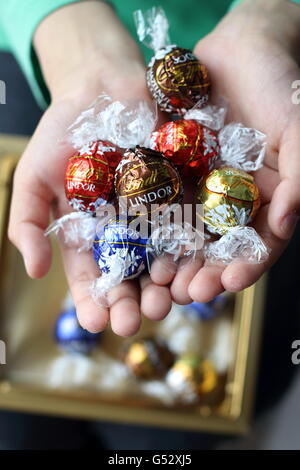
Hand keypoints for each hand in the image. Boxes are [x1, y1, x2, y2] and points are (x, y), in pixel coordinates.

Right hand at [8, 1, 171, 335]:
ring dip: (163, 284)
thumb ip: (29, 224)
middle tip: (133, 323)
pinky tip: (191, 269)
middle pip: (129, 275)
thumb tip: (34, 272)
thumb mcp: (33, 177)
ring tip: (163, 304)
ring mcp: (154, 215)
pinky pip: (189, 225)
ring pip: (162, 258)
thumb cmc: (61, 132)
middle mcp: (124, 232)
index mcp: (89, 234)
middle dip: (130, 301)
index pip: (90, 277)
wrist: (101, 87)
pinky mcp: (181, 194)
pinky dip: (190, 249)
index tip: (96, 323)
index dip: (91, 301)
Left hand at [150, 0, 299, 302]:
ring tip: (160, 280)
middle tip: (186, 293)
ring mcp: (204, 189)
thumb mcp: (298, 131)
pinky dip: (153, 224)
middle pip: (219, 247)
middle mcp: (234, 201)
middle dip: (204, 272)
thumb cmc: (281, 88)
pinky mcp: (177, 173)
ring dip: (175, 259)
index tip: (229, 284)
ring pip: (188, 233)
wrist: (243, 49)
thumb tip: (286, 223)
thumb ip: (298, 178)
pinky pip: (163, 202)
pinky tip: (139, 242)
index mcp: (268, 200)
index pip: (260, 244)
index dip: (246, 266)